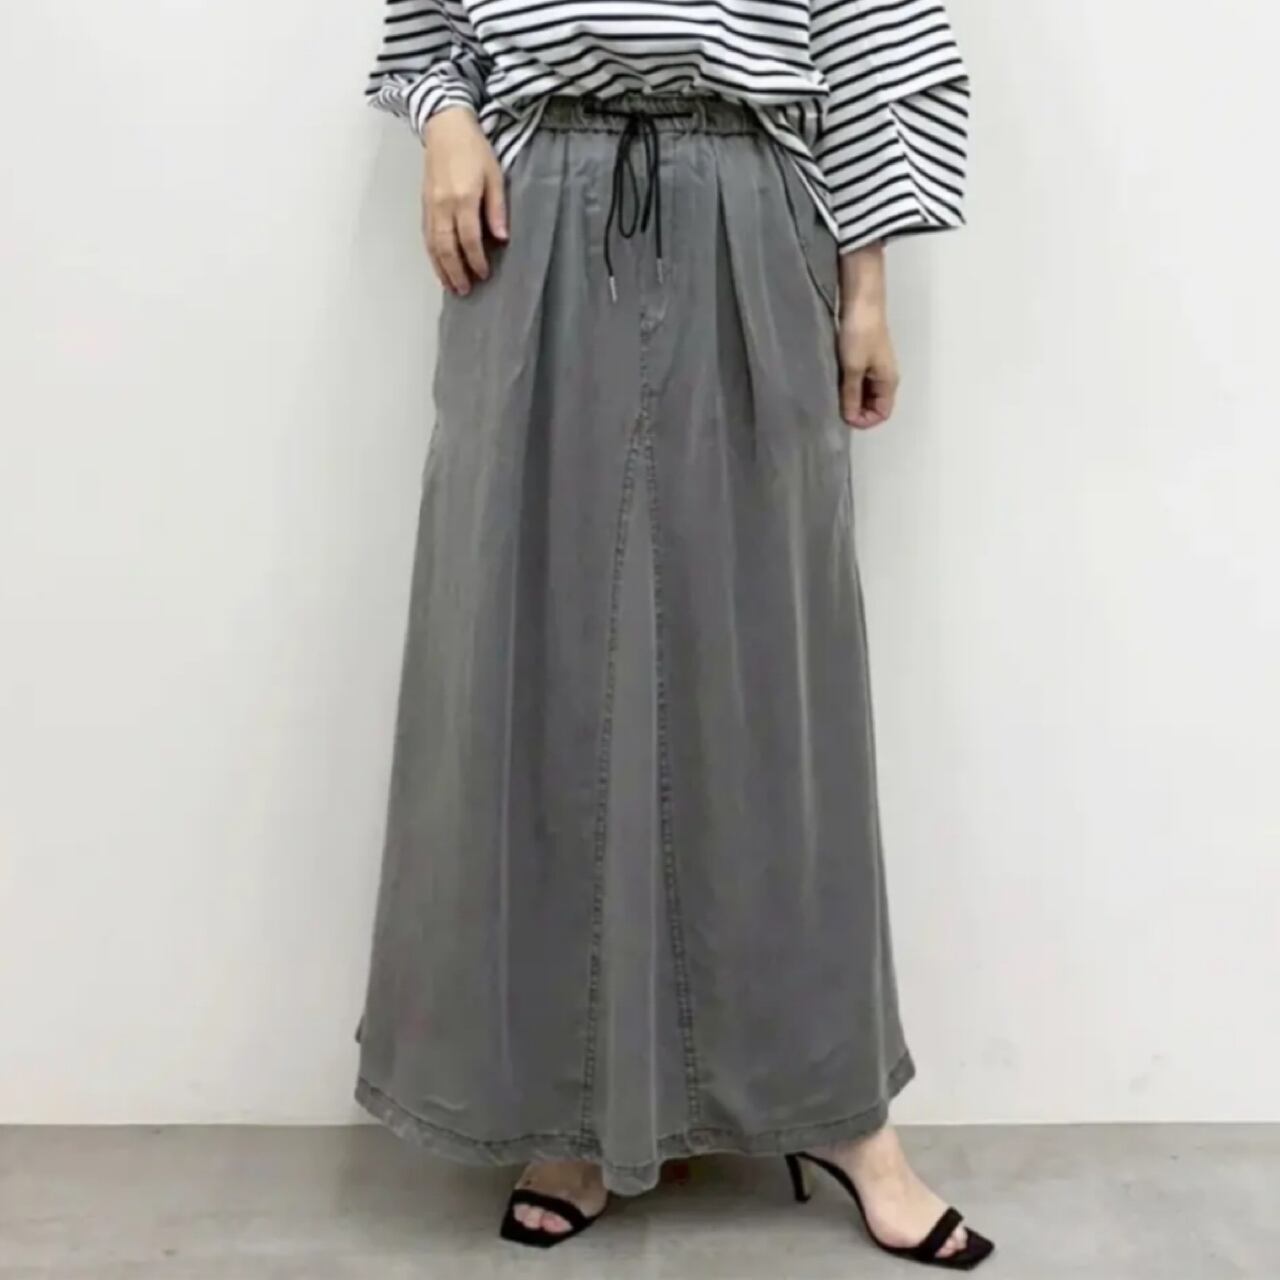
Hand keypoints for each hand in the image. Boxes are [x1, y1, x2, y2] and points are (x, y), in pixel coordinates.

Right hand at [422, 107, 507, 294]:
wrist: (445, 127)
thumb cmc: (474, 150)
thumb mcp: (495, 175)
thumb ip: (497, 208)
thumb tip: (501, 238)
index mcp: (463, 197)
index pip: (469, 238)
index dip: (476, 259)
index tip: (484, 274)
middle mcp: (443, 205)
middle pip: (447, 247)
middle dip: (456, 271)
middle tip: (466, 291)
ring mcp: (430, 206)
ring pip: (433, 245)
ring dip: (441, 268)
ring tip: (451, 287)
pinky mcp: (424, 205)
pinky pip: (427, 236)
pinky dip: (432, 255)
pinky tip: (439, 267)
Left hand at [837, 244, 899, 429]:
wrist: (860, 300)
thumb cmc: (861, 333)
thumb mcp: (853, 368)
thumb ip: (851, 396)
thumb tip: (849, 419)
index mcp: (889, 381)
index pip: (882, 413)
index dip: (865, 421)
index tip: (844, 417)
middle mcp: (884, 377)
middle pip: (873, 406)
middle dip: (856, 411)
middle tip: (835, 409)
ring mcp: (874, 367)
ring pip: (864, 394)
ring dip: (850, 399)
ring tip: (833, 396)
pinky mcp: (863, 358)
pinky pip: (857, 381)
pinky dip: (847, 387)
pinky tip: (834, 383)